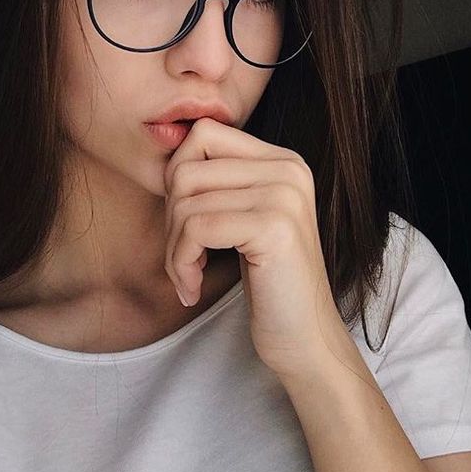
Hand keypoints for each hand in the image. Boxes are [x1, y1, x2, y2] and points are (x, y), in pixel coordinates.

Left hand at [163, 116, 341, 376]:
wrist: (305, 338)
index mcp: (282, 160)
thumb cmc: (268, 281)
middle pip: (187, 168)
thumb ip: (218, 182)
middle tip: (181, 257)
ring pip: (186, 201)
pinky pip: (196, 229)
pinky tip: (192, 288)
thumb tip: (166, 160)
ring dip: (174, 248)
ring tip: (187, 276)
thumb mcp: (244, 218)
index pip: (203, 133)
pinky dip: (181, 263)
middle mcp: (288, 168)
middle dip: (169, 218)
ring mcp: (284, 194)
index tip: (184, 223)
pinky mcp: (274, 226)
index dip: (176, 177)